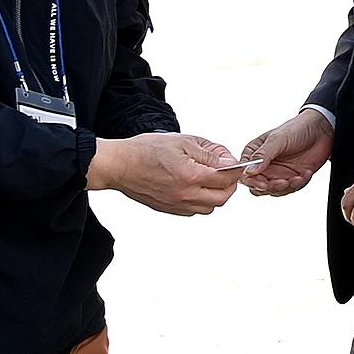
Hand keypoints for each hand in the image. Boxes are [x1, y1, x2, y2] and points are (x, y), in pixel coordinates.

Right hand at [88, 133, 243, 216]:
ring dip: (216, 195)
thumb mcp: (182, 142)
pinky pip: (194, 210)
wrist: (118, 165)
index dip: (235, 170)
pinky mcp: (170, 210)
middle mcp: (186, 194)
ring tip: (209, 180)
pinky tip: (195, 187)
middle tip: (225, 174)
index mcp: (191, 175)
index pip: (227, 179)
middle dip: (229, 185)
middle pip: (222, 197)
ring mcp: (177, 205)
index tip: (234, 164)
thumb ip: (209, 154)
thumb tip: (229, 162)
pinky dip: (201, 201)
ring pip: (210, 207)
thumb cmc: (145, 150)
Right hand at [240, 111, 332, 195]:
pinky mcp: (291, 178)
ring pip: (273, 190)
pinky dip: (298, 185)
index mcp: (254, 153)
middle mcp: (264, 165)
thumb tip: (250, 171)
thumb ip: (263, 155)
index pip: (244, 172)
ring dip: (285, 187)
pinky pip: (290, 189)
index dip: (251, 180)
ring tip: (296, 178)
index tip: (263, 183)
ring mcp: (277, 173)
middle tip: (282, 182)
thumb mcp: (278, 139)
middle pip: (256, 185)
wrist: (322, 130)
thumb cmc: (297, 128)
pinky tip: (304, 174)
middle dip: (269, 187)